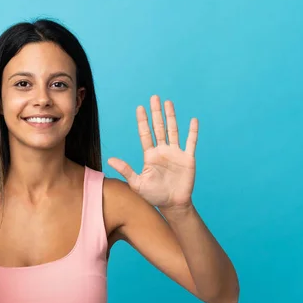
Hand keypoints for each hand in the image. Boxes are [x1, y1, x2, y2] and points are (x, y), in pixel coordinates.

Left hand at [108, 95, 197, 209]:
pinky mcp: (187, 158)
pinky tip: (193, 120)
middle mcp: (162, 151)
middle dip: (156, 113)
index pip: (145, 134)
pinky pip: (191, 142)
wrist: (172, 204)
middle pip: (159, 128)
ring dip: (171, 117)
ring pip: (173, 130)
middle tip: (154, 97)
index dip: (142, 121)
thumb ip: (126, 170)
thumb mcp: (137, 184)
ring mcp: (175, 153)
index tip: (139, 108)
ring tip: (168, 103)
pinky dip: (192, 132)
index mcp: (150, 155)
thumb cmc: (153, 196)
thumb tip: (110, 160)